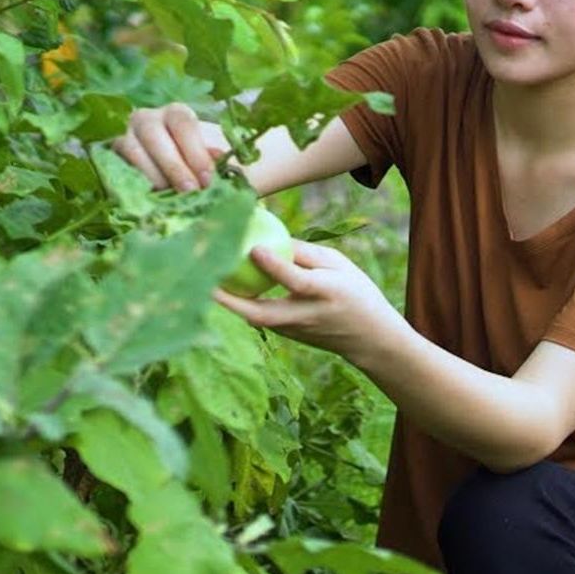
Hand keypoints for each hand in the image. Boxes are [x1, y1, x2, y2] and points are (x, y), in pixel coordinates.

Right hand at [109, 102, 226, 192]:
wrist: (157, 164)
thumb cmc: (187, 158)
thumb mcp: (201, 154)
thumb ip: (210, 157)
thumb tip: (220, 159)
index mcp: (175, 114)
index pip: (183, 124)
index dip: (196, 152)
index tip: (207, 179)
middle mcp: (146, 118)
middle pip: (155, 136)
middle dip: (174, 166)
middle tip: (190, 191)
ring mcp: (124, 135)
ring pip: (133, 151)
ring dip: (153, 176)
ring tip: (169, 196)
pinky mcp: (110, 155)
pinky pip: (118, 166)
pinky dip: (133, 183)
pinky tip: (149, 197)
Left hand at [211, 239, 404, 365]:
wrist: (369, 338)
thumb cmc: (354, 291)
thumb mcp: (338, 264)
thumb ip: (304, 253)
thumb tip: (267, 235)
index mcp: (326, 292)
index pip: (296, 281)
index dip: (274, 267)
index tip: (254, 249)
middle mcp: (307, 315)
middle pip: (263, 313)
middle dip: (231, 301)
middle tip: (205, 280)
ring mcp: (296, 331)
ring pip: (256, 317)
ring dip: (230, 302)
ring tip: (206, 278)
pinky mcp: (288, 337)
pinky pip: (261, 317)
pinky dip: (242, 304)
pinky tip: (225, 287)